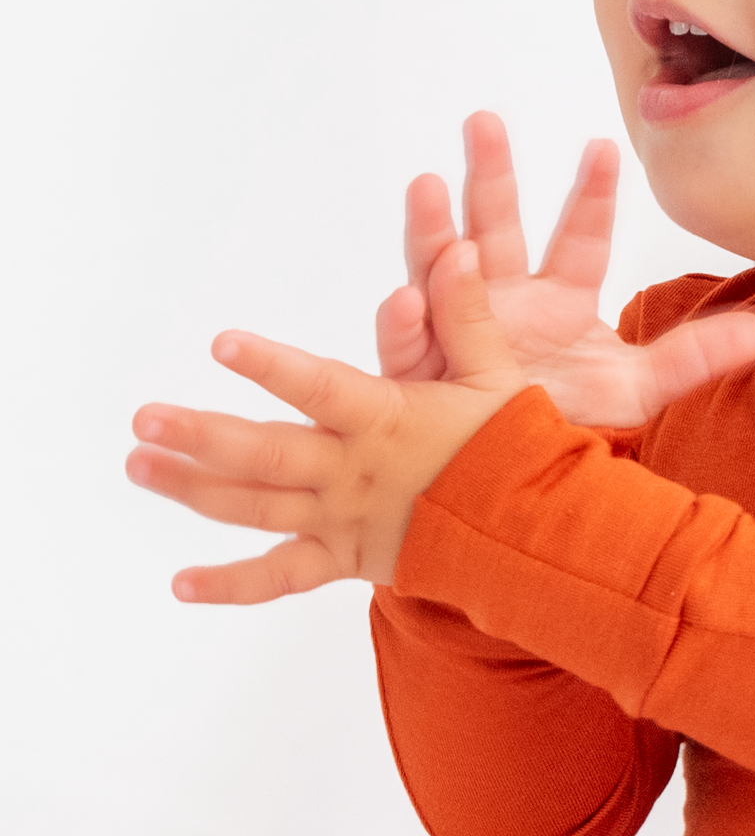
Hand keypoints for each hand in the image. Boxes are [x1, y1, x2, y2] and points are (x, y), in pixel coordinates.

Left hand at [128, 241, 527, 603]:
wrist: (533, 536)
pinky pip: (282, 577)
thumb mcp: (494, 375)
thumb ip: (465, 314)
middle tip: (144, 420)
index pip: (321, 389)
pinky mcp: (345, 559)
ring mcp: (343, 519)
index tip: (223, 344)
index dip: (273, 367)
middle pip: (268, 456)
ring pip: (258, 507)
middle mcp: (354, 473)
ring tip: (140, 465)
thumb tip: (454, 251)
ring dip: (194, 488)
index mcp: (386, 422)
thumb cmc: (511, 449)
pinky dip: (231, 585)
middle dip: (202, 437)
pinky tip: (181, 582)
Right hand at [375, 110, 754, 424]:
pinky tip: (405, 298)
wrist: (516, 477)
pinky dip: (404, 323)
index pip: (580, 236)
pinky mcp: (422, 373)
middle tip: (485, 121)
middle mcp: (503, 300)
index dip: (592, 194)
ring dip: (432, 229)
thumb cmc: (568, 421)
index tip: (604, 147)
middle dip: (491, 175)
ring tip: (428, 187)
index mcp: (558, 298)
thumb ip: (690, 359)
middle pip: (497, 226)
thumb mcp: (635, 391)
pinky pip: (408, 344)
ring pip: (439, 268)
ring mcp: (455, 328)